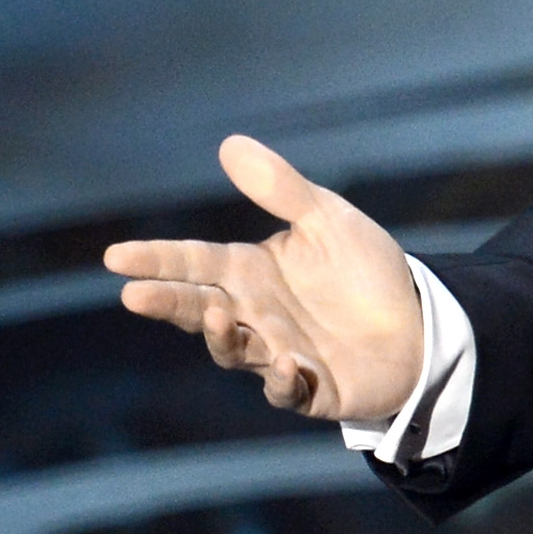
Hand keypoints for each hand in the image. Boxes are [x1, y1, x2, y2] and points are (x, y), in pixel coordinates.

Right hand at [103, 135, 425, 421]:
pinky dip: (281, 379)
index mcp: (250, 272)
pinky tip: (286, 361)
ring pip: (233, 351)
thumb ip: (281, 188)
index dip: (157, 259)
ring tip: (219, 313)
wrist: (418, 322)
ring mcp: (276, 354)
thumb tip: (229, 144)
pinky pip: (286, 390)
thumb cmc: (363, 271)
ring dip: (222, 336)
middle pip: (199, 308)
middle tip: (134, 295)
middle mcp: (253, 315)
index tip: (114, 256)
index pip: (195, 262)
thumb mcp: (327, 220)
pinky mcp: (310, 389)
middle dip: (167, 302)